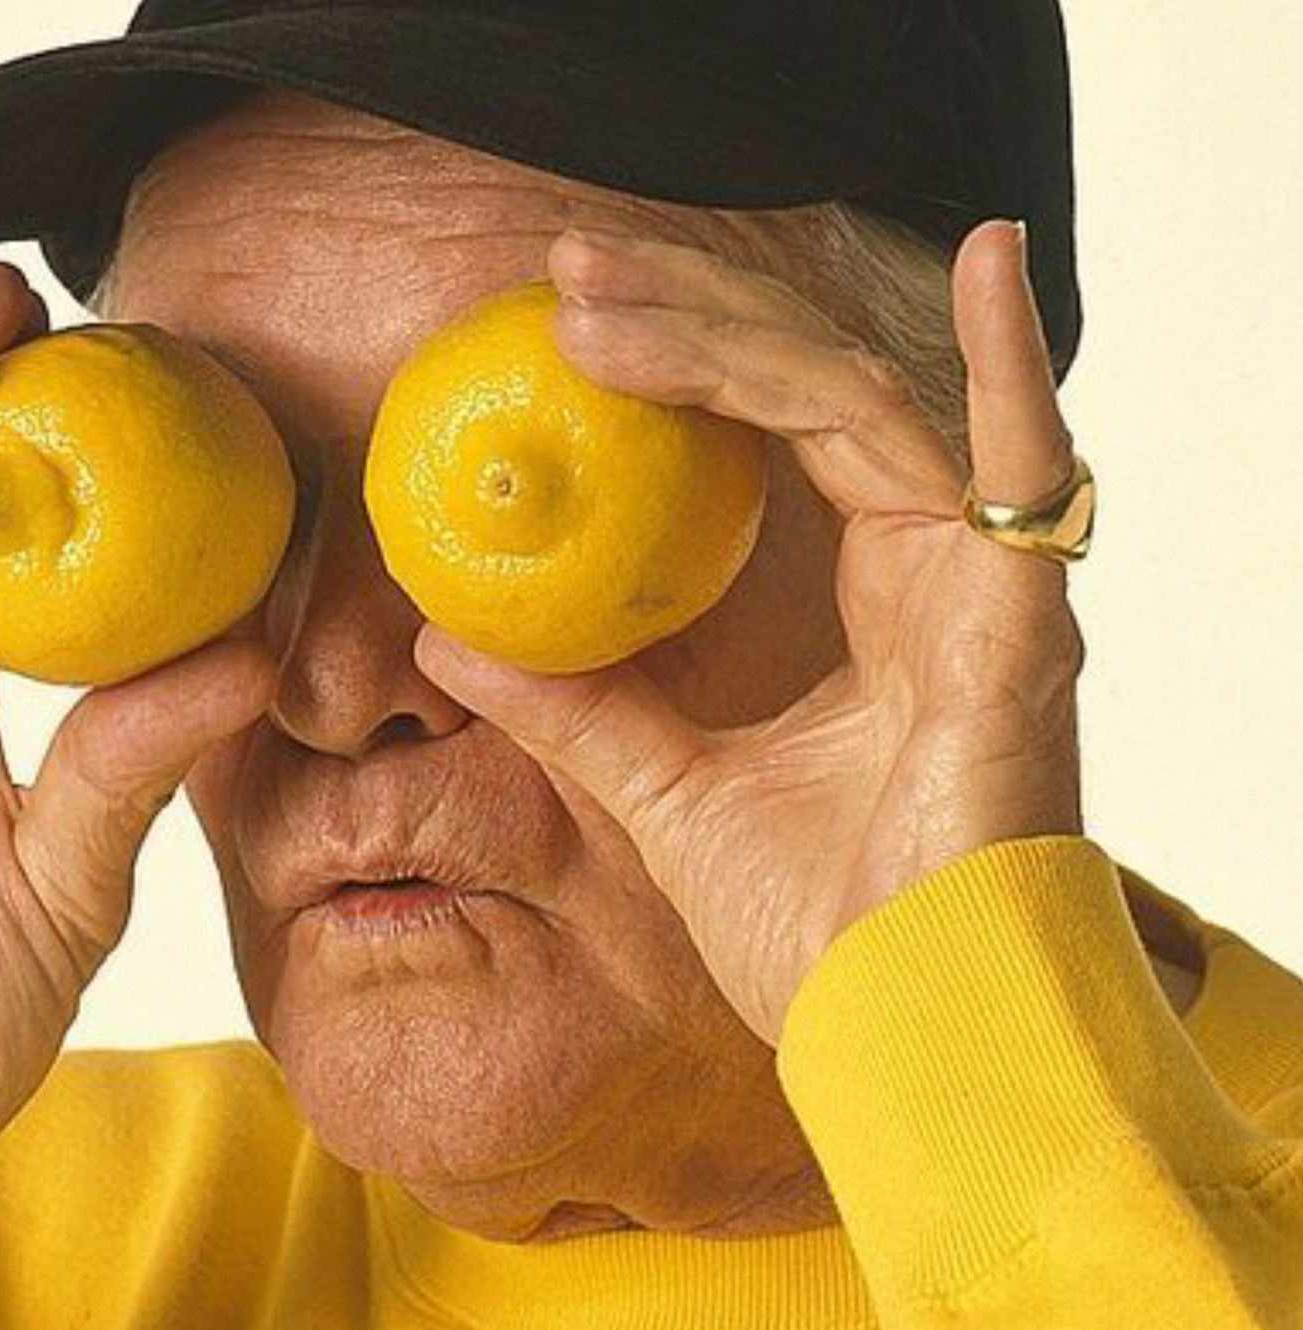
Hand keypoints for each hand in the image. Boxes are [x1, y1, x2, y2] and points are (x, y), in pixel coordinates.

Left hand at [413, 220, 1084, 1046]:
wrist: (903, 1034)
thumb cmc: (820, 932)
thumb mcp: (664, 791)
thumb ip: (576, 709)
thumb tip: (445, 641)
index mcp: (873, 601)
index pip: (774, 436)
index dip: (681, 362)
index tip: (566, 323)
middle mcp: (935, 574)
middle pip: (810, 394)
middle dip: (688, 317)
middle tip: (563, 273)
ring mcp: (983, 590)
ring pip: (864, 405)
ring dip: (736, 334)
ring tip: (602, 292)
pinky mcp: (1020, 625)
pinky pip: (1022, 469)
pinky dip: (1014, 360)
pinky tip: (991, 256)